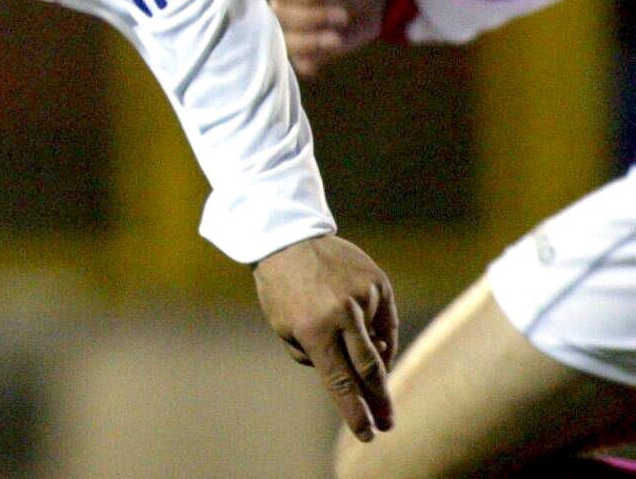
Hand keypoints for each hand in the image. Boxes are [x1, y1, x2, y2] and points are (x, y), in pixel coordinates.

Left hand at [254, 234, 396, 441]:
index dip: (355, 411)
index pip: (340, 382)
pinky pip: (385, 320)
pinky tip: (364, 330)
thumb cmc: (281, 288)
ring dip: (376, 361)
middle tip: (388, 423)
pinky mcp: (377, 282)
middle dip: (379, 400)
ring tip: (361, 358)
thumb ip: (314, 356)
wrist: (287, 237)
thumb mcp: (284, 326)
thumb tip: (352, 373)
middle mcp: (342, 314)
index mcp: (313, 330)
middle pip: (370, 369)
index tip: (368, 432)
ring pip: (380, 344)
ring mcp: (363, 296)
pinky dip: (377, 332)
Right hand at [268, 0, 392, 77]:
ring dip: (307, 43)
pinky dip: (310, 62)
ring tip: (336, 40)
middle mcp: (283, 1)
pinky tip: (325, 59)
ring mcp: (293, 26)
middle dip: (311, 19)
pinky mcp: (308, 47)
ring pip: (284, 41)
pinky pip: (299, 61)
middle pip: (279, 16)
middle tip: (343, 16)